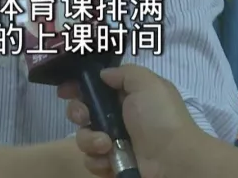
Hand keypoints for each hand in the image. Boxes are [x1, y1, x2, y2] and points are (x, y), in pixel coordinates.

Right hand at [57, 65, 207, 177]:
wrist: (173, 159)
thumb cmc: (159, 117)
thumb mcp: (147, 83)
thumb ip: (123, 72)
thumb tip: (103, 74)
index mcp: (127, 96)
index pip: (95, 88)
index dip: (78, 87)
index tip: (65, 90)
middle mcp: (118, 117)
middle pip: (82, 111)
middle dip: (78, 112)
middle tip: (84, 116)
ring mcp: (114, 142)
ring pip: (83, 137)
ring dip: (89, 139)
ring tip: (106, 144)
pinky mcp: (111, 164)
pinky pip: (90, 159)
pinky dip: (97, 159)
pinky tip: (109, 158)